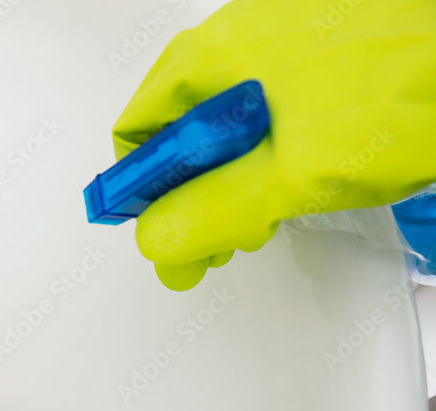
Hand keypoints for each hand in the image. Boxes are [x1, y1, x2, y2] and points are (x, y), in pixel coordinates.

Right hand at [113, 0, 435, 289]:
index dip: (145, 198)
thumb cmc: (407, 89)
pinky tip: (299, 172)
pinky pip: (264, 107)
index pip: (136, 137)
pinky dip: (266, 148)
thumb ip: (210, 212)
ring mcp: (275, 41)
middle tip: (217, 238)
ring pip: (222, 122)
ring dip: (230, 177)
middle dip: (191, 195)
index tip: (169, 235)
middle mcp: (233, 40)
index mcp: (209, 60)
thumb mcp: (291, 174)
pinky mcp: (312, 51)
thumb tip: (156, 237)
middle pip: (176, 131)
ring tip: (266, 209)